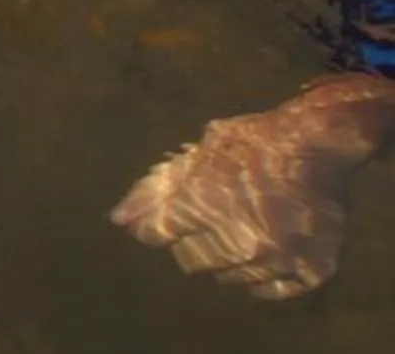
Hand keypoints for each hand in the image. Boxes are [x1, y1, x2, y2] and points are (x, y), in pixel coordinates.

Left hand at [112, 75, 394, 299]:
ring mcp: (278, 256)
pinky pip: (273, 291)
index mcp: (205, 202)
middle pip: (192, 261)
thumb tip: (117, 219)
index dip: (159, 227)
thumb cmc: (251, 143)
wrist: (317, 143)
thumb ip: (155, 189)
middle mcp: (241, 235)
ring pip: (230, 278)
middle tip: (214, 219)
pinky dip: (265, 277)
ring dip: (228, 258)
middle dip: (193, 241)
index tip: (172, 220)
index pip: (160, 234)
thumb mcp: (199, 154)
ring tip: (243, 226)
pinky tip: (264, 251)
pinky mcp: (311, 268)